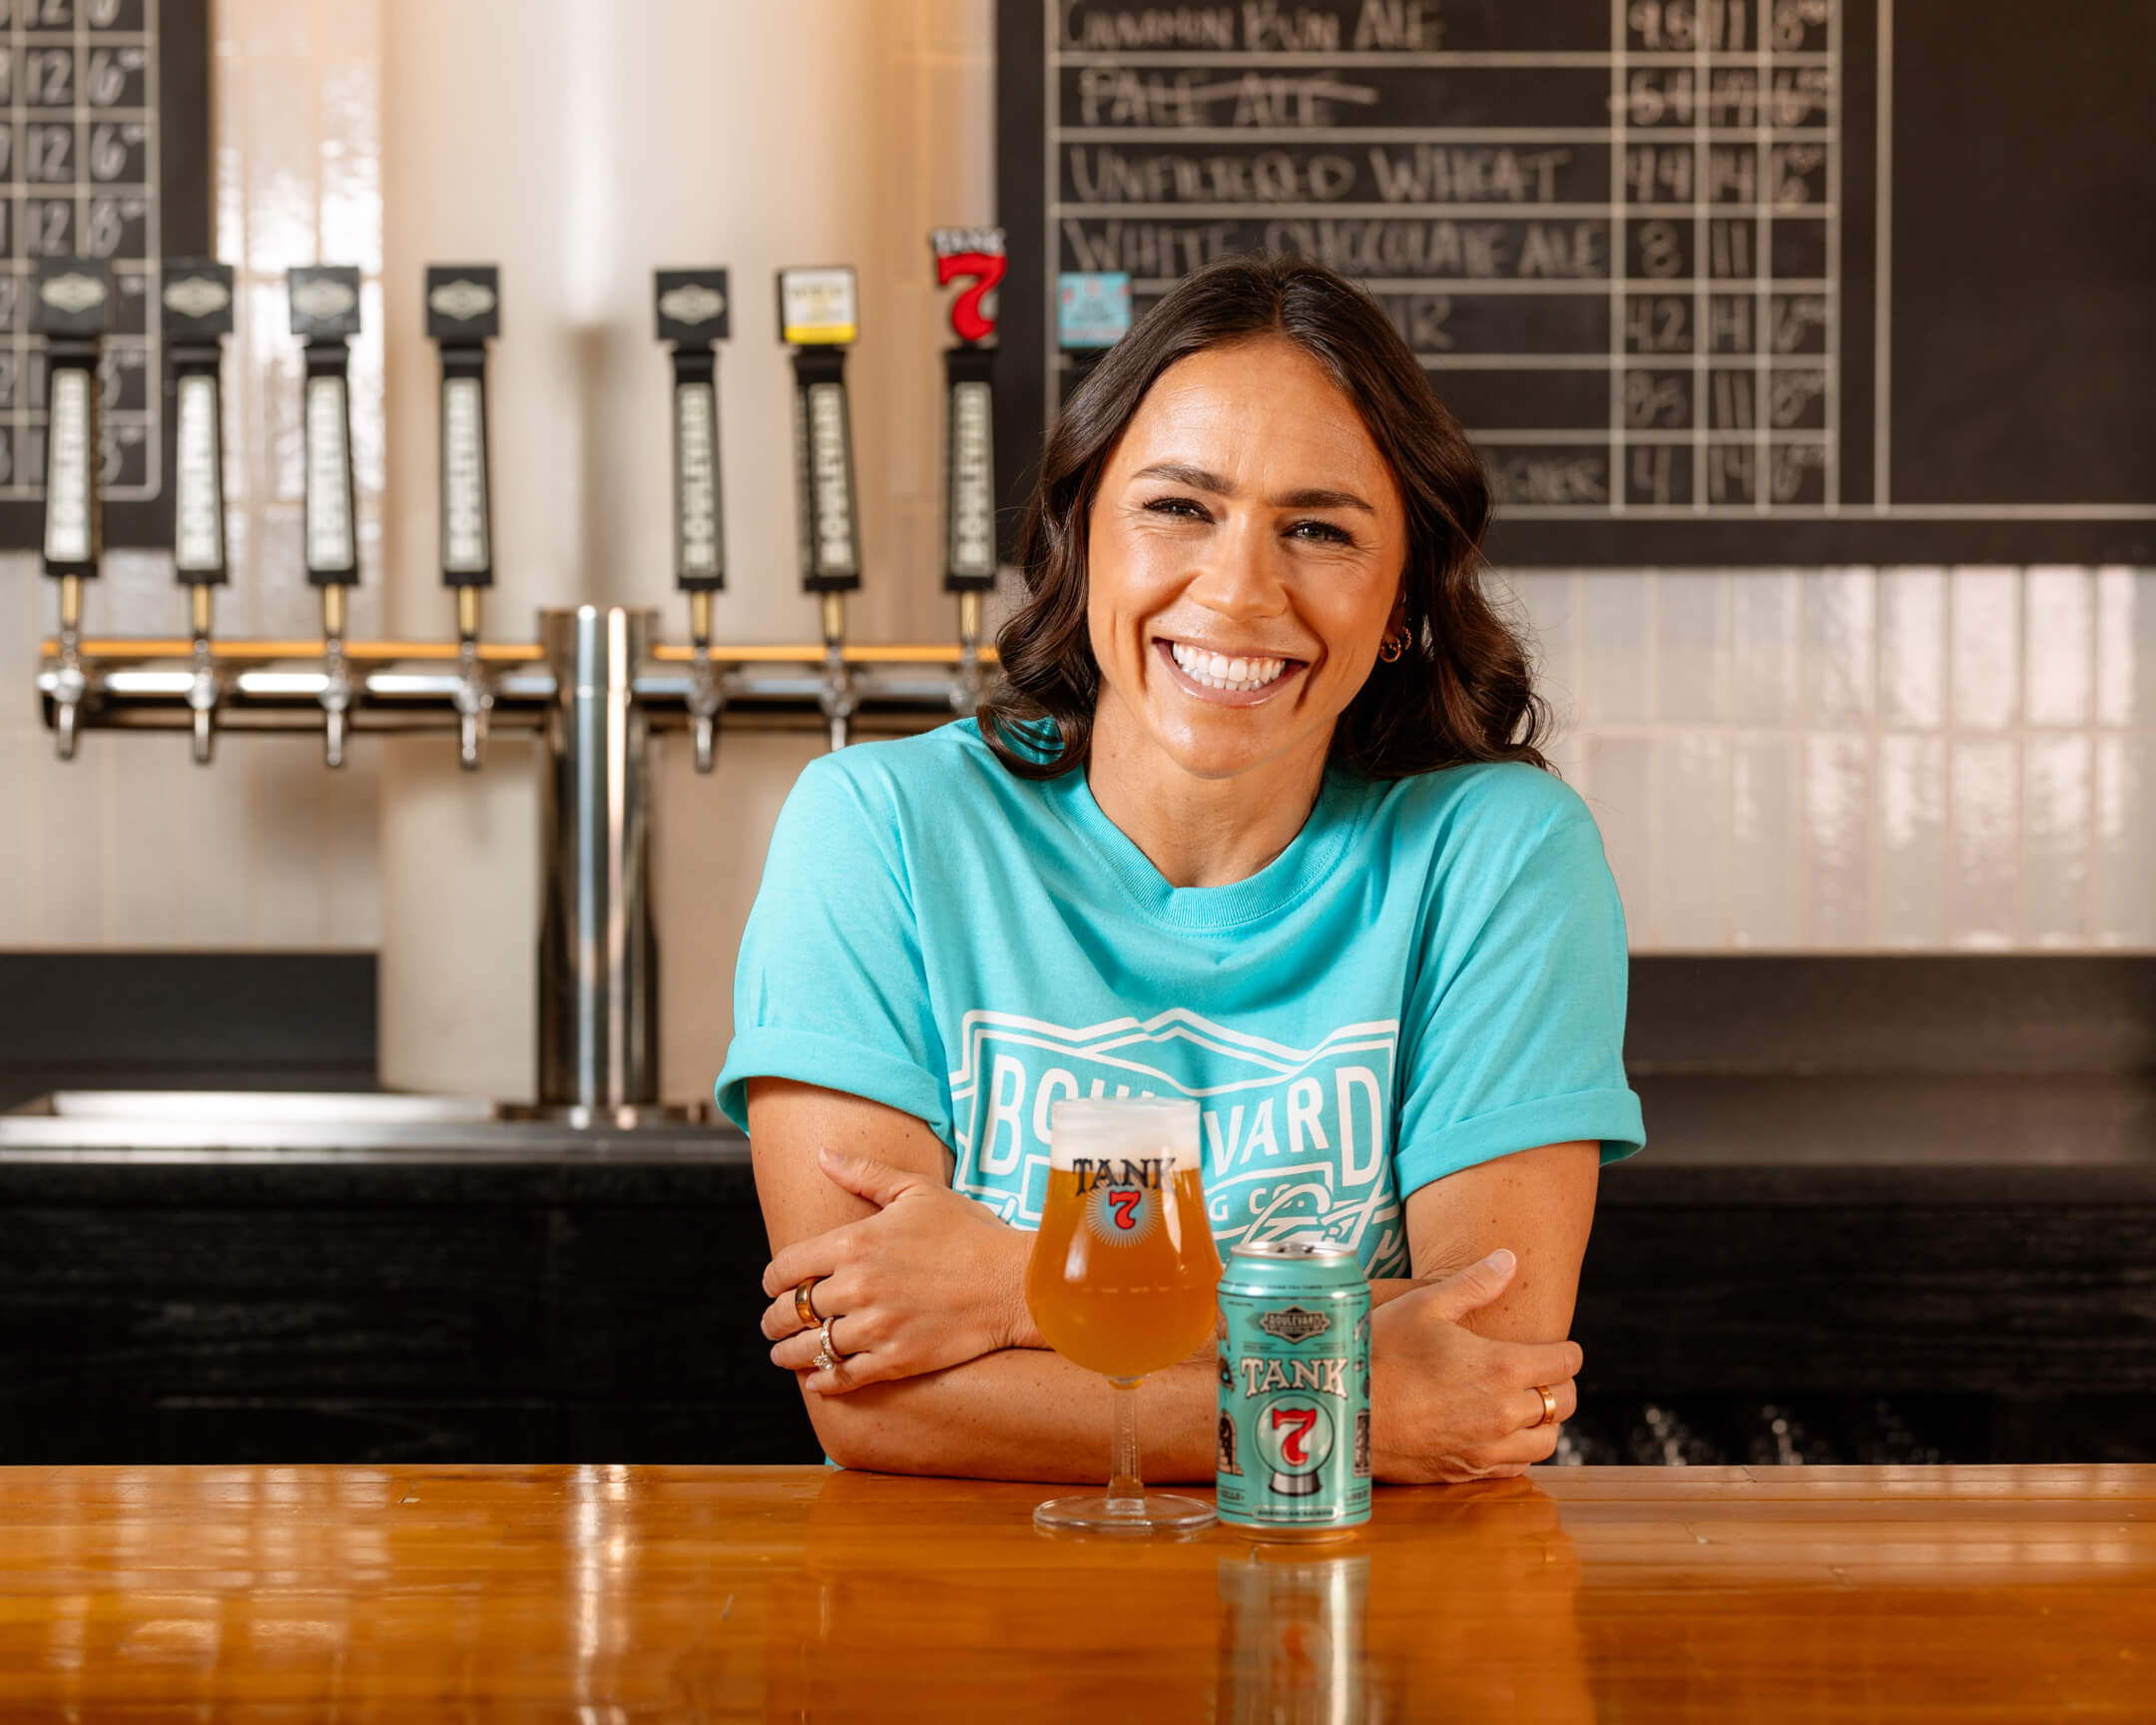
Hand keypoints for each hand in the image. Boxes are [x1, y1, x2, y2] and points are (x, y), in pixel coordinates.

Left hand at [760, 1148, 1034, 1393]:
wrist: (1013, 1281)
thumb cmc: (968, 1231)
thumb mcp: (917, 1191)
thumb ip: (864, 1173)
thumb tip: (821, 1154)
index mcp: (855, 1242)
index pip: (786, 1268)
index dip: (772, 1280)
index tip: (775, 1286)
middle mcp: (857, 1287)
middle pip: (790, 1311)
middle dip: (774, 1319)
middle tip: (774, 1324)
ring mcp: (875, 1327)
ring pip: (809, 1348)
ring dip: (788, 1353)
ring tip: (784, 1354)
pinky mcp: (895, 1360)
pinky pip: (841, 1376)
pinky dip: (822, 1380)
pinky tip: (816, 1378)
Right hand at [1369, 1248, 1582, 1482]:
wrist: (1341, 1412)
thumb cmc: (1379, 1351)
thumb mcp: (1423, 1306)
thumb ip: (1474, 1283)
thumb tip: (1509, 1260)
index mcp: (1502, 1369)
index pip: (1564, 1363)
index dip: (1568, 1351)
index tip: (1561, 1347)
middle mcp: (1504, 1413)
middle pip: (1563, 1403)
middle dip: (1561, 1385)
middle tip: (1546, 1373)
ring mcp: (1486, 1448)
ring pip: (1546, 1441)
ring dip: (1544, 1421)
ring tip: (1527, 1404)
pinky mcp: (1466, 1472)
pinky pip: (1516, 1467)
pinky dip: (1520, 1450)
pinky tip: (1501, 1433)